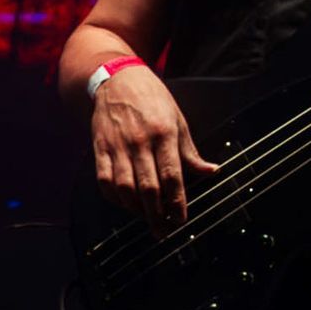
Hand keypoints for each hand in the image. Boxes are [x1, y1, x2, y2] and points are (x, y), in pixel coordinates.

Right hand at [91, 64, 219, 235]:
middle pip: (148, 187)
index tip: (181, 220)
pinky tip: (126, 204)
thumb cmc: (152, 99)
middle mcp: (140, 141)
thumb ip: (190, 150)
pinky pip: (104, 180)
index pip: (172, 175)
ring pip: (125, 188)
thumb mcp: (178, 118)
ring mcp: (117, 145)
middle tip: (164, 231)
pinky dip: (114, 198)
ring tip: (147, 220)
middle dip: (157, 214)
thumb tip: (210, 171)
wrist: (116, 78)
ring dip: (136, 210)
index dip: (177, 202)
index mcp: (164, 133)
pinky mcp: (100, 148)